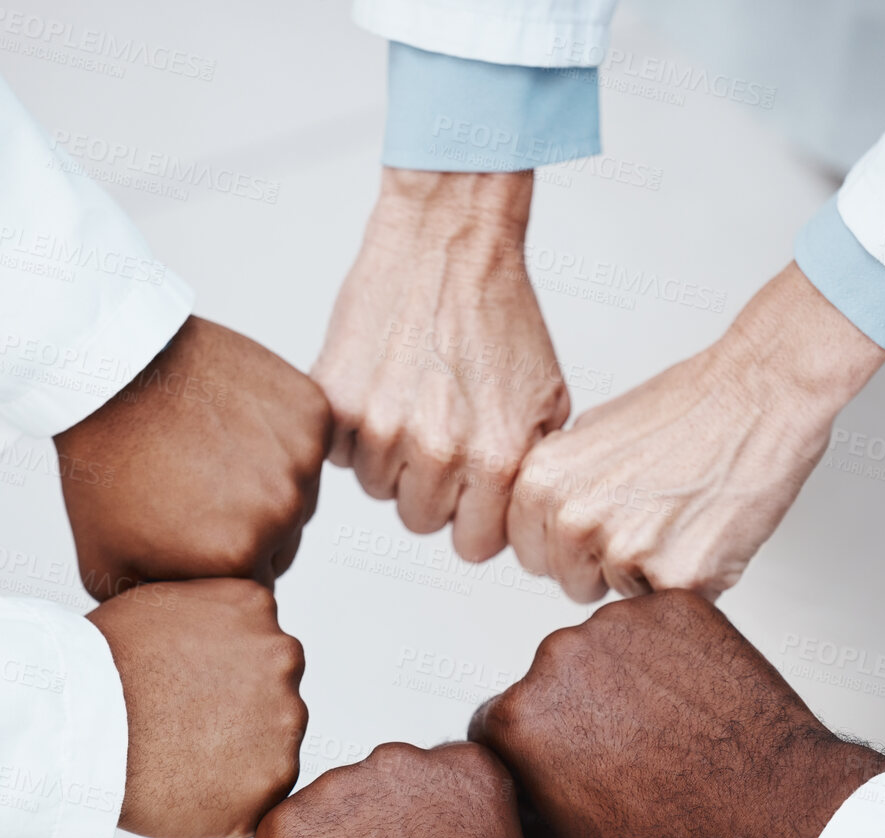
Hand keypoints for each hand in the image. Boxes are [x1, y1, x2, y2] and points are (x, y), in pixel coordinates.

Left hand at [56, 316, 330, 597]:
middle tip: (199, 489)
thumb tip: (192, 632)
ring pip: (299, 493)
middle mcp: (280, 513)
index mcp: (237, 559)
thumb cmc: (107, 467)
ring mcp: (300, 459)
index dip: (220, 560)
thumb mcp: (108, 567)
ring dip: (266, 480)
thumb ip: (162, 608)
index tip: (190, 528)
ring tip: (211, 453)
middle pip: (283, 542)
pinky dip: (278, 435)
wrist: (113, 374)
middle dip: (248, 524)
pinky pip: (307, 442)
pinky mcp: (311, 413)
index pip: (255, 585)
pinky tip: (231, 422)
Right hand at [88, 579, 305, 837]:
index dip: (220, 674)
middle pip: (273, 692)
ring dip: (238, 755)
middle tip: (182, 726)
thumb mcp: (157, 605)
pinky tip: (190, 787)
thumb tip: (219, 633)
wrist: (81, 728)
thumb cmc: (99, 668)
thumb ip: (208, 615)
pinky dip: (234, 798)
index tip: (183, 688)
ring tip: (181, 757)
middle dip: (238, 713)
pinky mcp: (274, 778)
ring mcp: (285, 719)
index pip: (258, 645)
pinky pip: (262, 792)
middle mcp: (283, 656)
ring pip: (272, 744)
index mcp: (254, 607)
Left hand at [250, 742, 535, 837]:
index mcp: (465, 767)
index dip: (428, 829)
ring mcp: (339, 789)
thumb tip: (443, 827)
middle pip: (378, 786)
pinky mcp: (284, 826)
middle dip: (378, 831)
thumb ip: (470, 825)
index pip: (434, 777)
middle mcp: (402, 761)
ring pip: (326, 813)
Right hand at [313, 169, 570, 562]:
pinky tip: (384, 385)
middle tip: (442, 432)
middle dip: (432, 487)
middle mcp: (436, 452)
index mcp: (495, 460)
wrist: (450, 244)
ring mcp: (381, 428)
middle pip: (420, 520)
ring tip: (414, 400)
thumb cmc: (500, 315)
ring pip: (376, 487)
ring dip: (391, 457)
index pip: (474, 546)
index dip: (474, 517)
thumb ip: (527, 472)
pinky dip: (355, 428)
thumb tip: (511, 522)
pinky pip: (339, 450)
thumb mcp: (547, 402)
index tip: (473, 489)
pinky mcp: (337, 402)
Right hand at [468, 590, 884, 837]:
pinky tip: (693, 703)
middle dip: (576, 712)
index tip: (569, 767)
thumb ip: (516, 816)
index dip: (533, 753)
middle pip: (549, 680)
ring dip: (623, 680)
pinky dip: (671, 657)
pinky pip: (656, 627)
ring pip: (603, 649)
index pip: (497, 721)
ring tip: (669, 731)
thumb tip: (505, 793)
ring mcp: (619, 626)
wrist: (774, 808)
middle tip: (628, 754)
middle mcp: (557, 658)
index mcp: (519, 719)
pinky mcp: (672, 607)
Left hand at [507, 262, 884, 601]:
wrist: (758, 399)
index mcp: (542, 483)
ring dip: (649, 574)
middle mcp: (573, 519)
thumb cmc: (688, 410)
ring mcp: (623, 552)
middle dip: (606, 563)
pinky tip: (703, 534)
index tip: (601, 522)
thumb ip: (558, 486)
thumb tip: (542, 522)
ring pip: (621, 598)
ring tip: (679, 520)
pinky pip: (670, 606)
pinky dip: (691, 582)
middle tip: (650, 517)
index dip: (569, 544)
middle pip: (572, 583)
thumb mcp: (590, 433)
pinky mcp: (677, 578)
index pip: (531, 553)